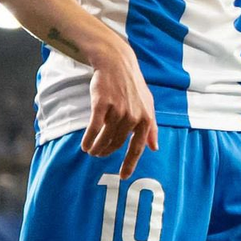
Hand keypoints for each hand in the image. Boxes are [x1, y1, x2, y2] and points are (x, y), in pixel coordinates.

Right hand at [80, 47, 158, 178]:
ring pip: (105, 138)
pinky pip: (93, 129)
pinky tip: (84, 145)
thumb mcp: (148, 104)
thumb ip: (152, 127)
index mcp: (146, 119)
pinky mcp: (102, 104)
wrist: (117, 63)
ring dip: (96, 148)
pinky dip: (88, 140)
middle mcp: (133, 116)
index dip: (129, 164)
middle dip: (107, 152)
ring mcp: (118, 110)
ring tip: (91, 150)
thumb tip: (155, 148)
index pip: (137, 148)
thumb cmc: (133, 86)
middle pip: (117, 144)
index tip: (123, 177)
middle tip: (99, 154)